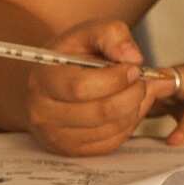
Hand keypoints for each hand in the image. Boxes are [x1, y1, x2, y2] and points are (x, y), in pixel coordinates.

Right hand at [24, 18, 177, 155]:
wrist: (57, 79)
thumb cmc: (74, 56)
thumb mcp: (90, 33)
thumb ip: (113, 35)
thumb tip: (132, 57)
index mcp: (43, 80)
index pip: (81, 87)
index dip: (116, 79)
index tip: (133, 68)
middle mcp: (42, 113)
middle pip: (100, 112)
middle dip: (132, 94)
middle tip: (141, 80)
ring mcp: (55, 136)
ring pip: (111, 128)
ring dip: (135, 108)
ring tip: (134, 91)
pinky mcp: (72, 151)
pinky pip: (112, 143)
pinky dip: (128, 125)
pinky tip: (125, 107)